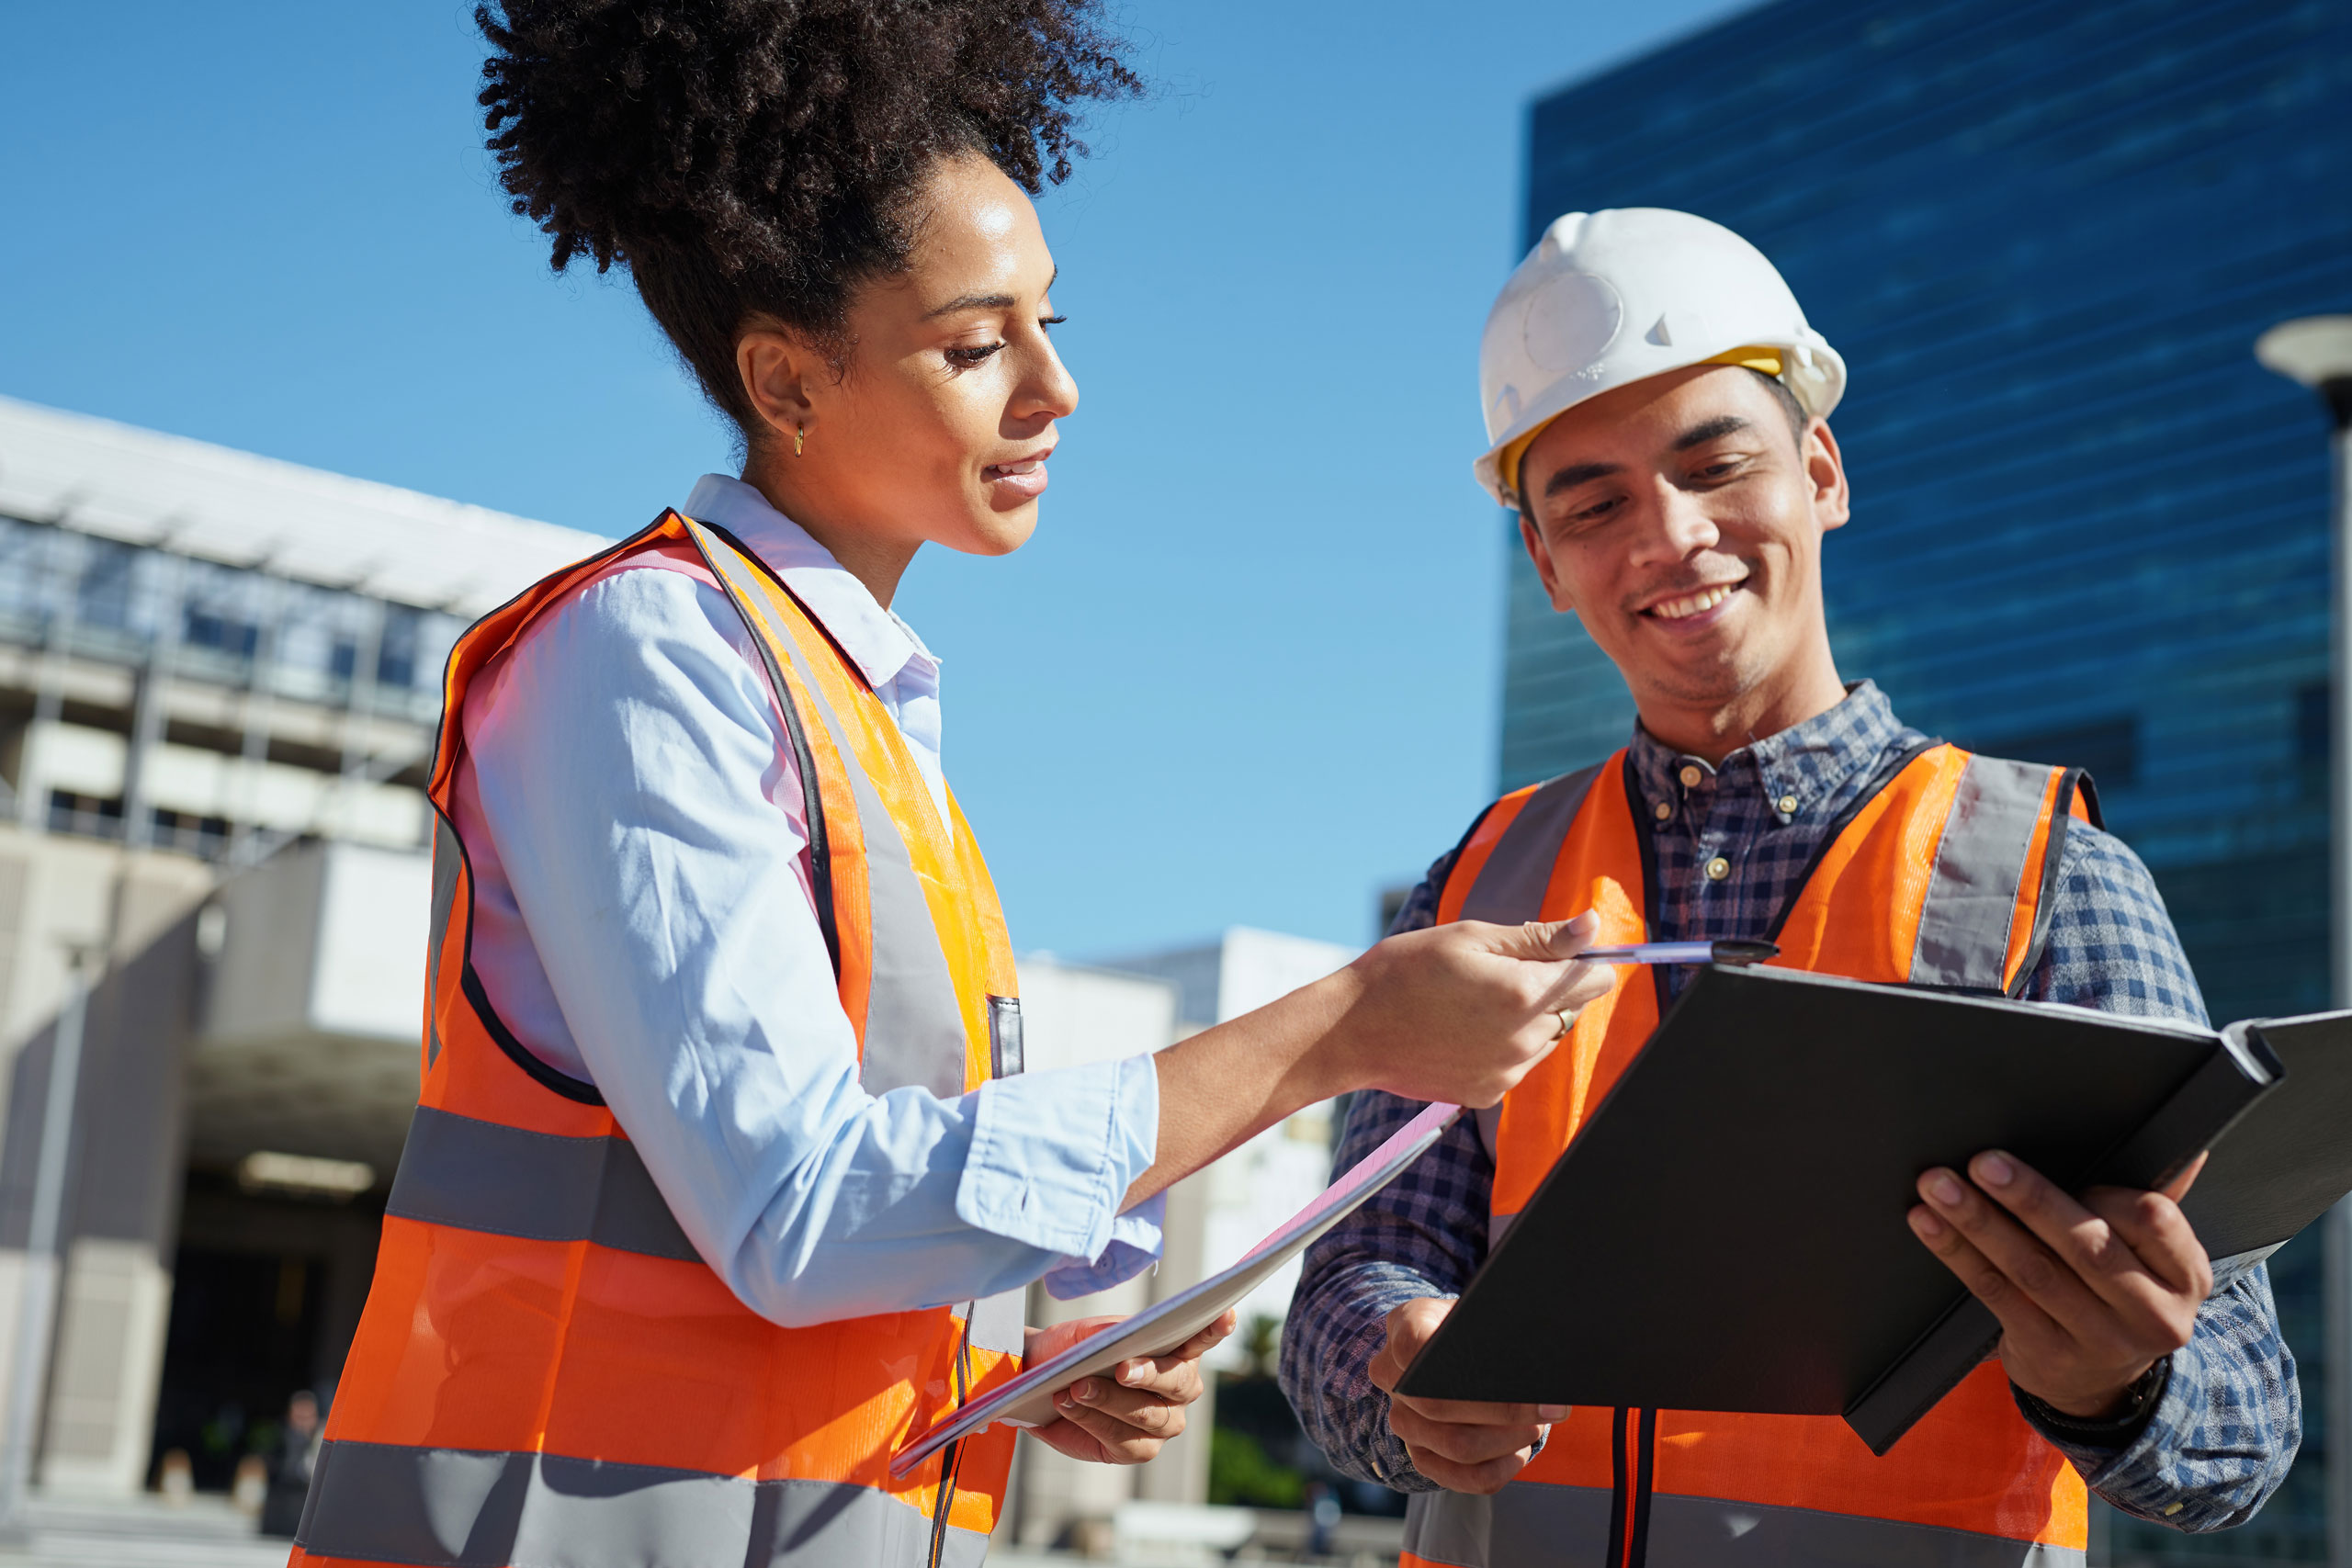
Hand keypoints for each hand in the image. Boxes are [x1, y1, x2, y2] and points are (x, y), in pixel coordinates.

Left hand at [1024, 1310, 1235, 1464]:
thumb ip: (1108, 1334)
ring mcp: (1164, 1422)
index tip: (1224, 1313)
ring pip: (1149, 1415)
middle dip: (1151, 1374)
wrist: (1039, 1381)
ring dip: (1110, 1400)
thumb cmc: (1073, 1351)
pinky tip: (1070, 1405)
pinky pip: (1124, 1440)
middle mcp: (1179, 1388)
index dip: (1215, 1328)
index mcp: (1177, 1349)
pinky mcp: (1138, 1449)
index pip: (1202, 1337)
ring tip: (1076, 1387)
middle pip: (1179, 1382)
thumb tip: (1123, 1336)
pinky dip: (1093, 1421)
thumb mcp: (1086, 1334)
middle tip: (1123, 1369)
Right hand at [1324, 911, 1614, 1107]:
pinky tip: (1460, 1031)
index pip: (1595, 978)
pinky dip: (1502, 1046)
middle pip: (1571, 1009)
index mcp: (1524, 993)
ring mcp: (1507, 1073)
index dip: (1580, 960)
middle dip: (1547, 988)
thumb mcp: (1470, 938)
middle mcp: (1524, 1040)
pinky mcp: (1487, 1094)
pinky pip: (1516, 1064)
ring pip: (1545, 1038)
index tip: (1555, 950)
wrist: (1351, 1031)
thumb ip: (1539, 937)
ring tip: (1471, 1003)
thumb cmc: (1404, 972)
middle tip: (1493, 973)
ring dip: (1526, 1019)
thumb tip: (1593, 925)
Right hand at [1369, 1297, 1560, 1492]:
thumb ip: (1498, 1330)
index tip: (1525, 1382)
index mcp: (1405, 1326)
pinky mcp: (1420, 1455)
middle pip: (1438, 1405)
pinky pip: (1461, 1478)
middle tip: (1547, 1409)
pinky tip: (1518, 1452)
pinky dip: (1498, 1470)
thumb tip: (1536, 1362)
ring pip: (1456, 1447)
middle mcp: (1392, 1376)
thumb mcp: (1481, 1313)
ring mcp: (1402, 1419)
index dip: (1470, 1370)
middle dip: (1503, 1413)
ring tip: (1535, 1425)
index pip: (1414, 1347)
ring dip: (1507, 1442)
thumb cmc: (1474, 1329)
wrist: (1451, 1352)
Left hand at [1909, 1149, 2210, 1417]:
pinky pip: (1995, 1294)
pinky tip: (1928, 1223)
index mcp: (2185, 1276)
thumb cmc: (2122, 1294)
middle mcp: (2151, 1313)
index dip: (2104, 1193)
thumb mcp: (2155, 1258)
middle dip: (2029, 1198)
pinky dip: (1957, 1253)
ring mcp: (2099, 1341)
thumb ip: (2158, 1200)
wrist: (2103, 1386)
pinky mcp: (2047, 1355)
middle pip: (2085, 1247)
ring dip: (1978, 1222)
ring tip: (1938, 1186)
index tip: (2064, 1166)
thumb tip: (2186, 1148)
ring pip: (2032, 1270)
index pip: (2153, 1221)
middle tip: (1983, 1162)